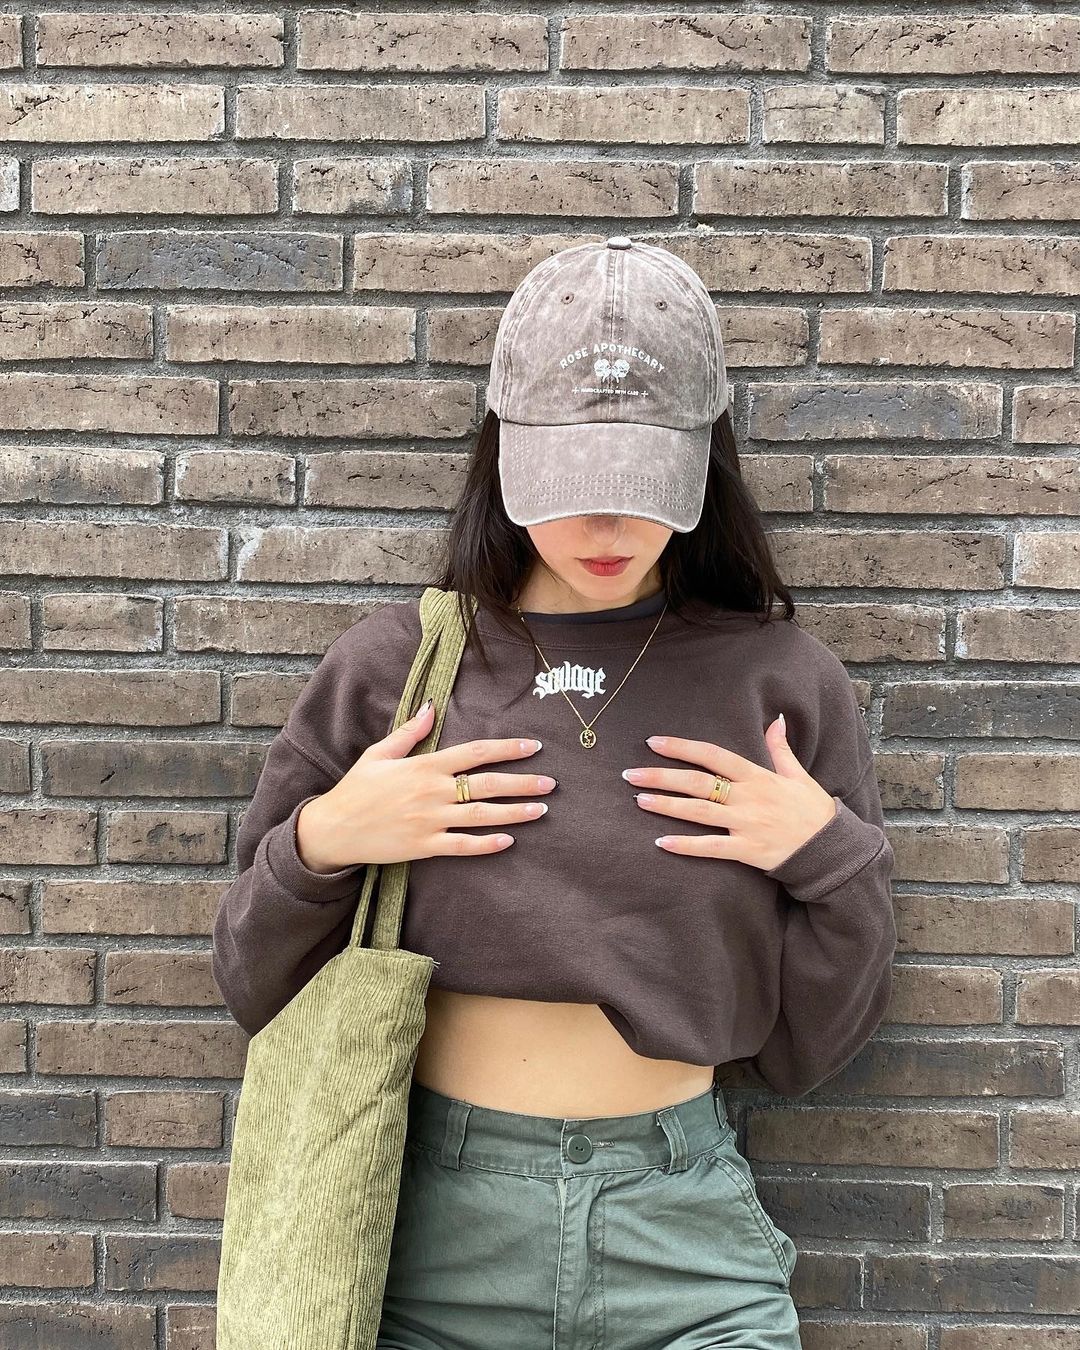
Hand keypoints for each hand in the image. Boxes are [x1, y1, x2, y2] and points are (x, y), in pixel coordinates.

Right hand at [296, 699, 555, 870]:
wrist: (334, 828)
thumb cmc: (357, 789)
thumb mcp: (380, 753)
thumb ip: (411, 732)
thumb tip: (433, 708)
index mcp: (424, 766)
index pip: (474, 753)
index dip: (506, 749)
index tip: (532, 747)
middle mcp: (432, 792)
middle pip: (487, 784)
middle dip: (522, 783)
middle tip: (550, 782)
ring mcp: (430, 821)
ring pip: (481, 815)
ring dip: (514, 813)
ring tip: (541, 810)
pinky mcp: (424, 846)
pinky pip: (462, 846)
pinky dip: (486, 844)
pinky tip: (508, 841)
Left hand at [621, 714, 836, 870]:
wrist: (831, 848)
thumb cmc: (813, 810)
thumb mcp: (799, 775)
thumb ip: (781, 748)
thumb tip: (776, 719)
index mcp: (758, 776)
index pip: (714, 755)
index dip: (683, 747)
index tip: (654, 742)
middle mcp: (748, 797)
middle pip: (698, 782)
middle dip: (662, 776)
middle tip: (631, 773)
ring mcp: (746, 824)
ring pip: (699, 812)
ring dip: (667, 805)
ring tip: (639, 800)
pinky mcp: (747, 850)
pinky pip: (711, 848)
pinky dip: (685, 845)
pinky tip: (661, 842)